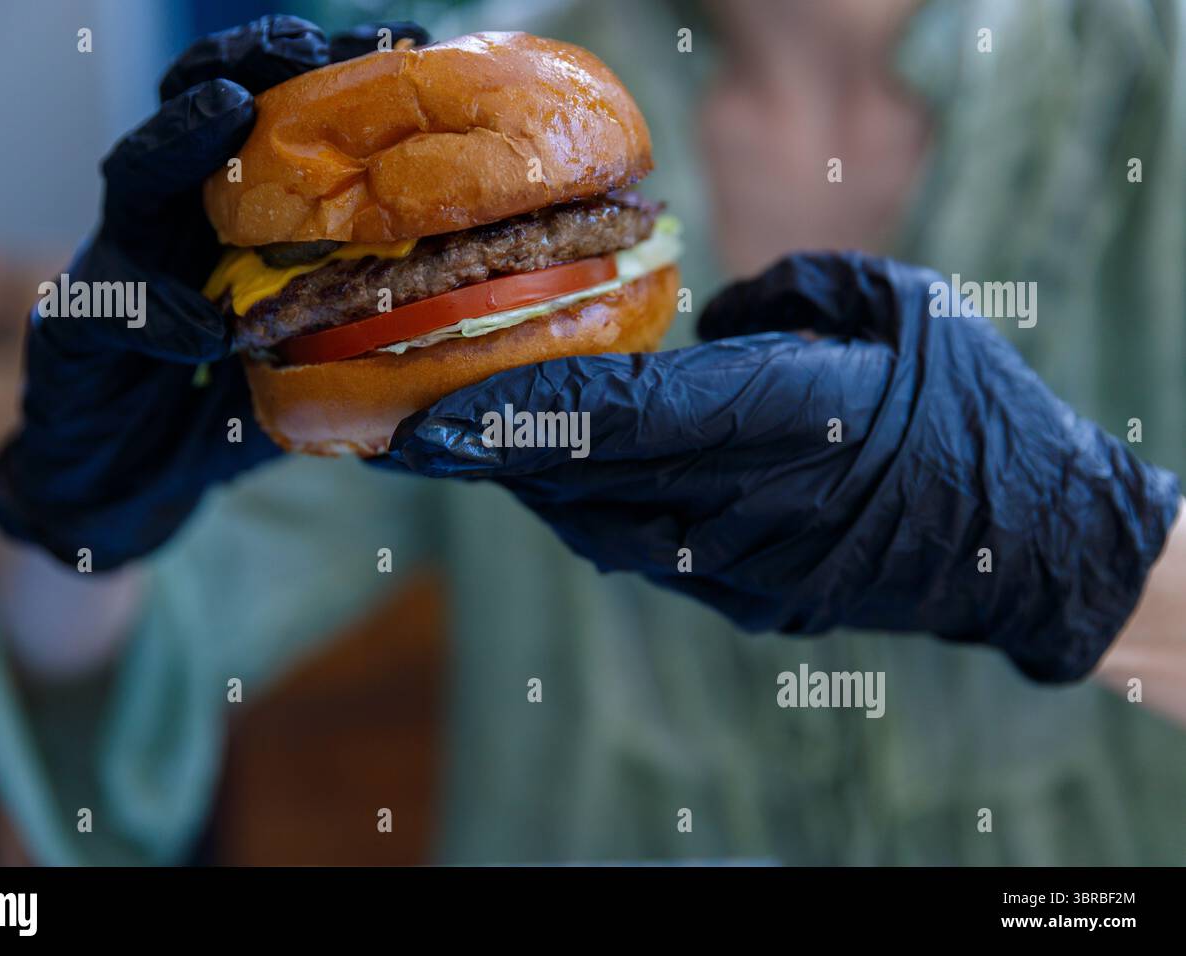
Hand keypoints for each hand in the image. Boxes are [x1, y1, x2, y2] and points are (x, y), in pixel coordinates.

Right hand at [0, 16, 426, 570]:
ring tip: (227, 110)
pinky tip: (200, 331)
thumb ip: (353, 318)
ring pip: (133, 177)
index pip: (268, 131)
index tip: (393, 46)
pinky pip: (108, 308)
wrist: (132, 482)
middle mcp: (170, 223)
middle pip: (193, 120)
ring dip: (179, 141)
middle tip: (298, 42)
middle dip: (242, 69)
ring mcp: (117, 266)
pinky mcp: (75, 326)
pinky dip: (155, 315)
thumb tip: (460, 294)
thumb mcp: (305, 355)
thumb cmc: (226, 408)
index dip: (321, 82)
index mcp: (228, 221)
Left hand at [384, 253, 1181, 681]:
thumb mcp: (890, 305)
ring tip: (473, 455)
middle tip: (415, 436)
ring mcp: (749, 566)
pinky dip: (591, 520)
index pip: (624, 413)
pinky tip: (558, 490)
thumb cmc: (970, 406)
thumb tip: (706, 321)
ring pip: (605, 531)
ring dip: (533, 492)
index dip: (524, 410)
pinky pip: (649, 558)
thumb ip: (783, 296)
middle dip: (496, 458)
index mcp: (790, 413)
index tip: (442, 408)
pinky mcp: (754, 600)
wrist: (1033, 545)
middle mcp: (753, 500)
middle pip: (590, 481)